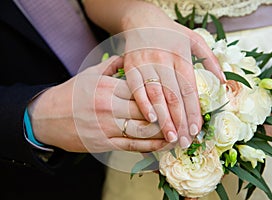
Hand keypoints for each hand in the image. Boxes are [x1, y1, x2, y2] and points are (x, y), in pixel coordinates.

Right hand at [28, 56, 167, 152]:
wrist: (47, 117)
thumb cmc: (71, 94)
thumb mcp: (90, 74)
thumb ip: (113, 66)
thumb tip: (130, 56)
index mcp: (107, 88)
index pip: (141, 92)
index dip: (161, 95)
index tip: (176, 97)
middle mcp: (108, 108)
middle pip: (145, 112)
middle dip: (167, 115)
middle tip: (184, 117)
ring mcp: (106, 128)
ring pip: (141, 132)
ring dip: (162, 133)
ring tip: (178, 132)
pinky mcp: (103, 144)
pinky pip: (131, 146)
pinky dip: (149, 147)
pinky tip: (162, 144)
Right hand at [122, 5, 224, 147]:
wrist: (142, 20)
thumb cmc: (171, 32)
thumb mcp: (195, 40)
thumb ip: (210, 60)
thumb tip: (223, 82)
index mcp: (181, 56)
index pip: (189, 89)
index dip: (193, 111)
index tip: (196, 130)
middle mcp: (164, 61)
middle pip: (174, 96)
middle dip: (180, 121)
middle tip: (183, 142)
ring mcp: (146, 63)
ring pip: (157, 95)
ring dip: (164, 118)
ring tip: (170, 137)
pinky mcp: (131, 66)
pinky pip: (136, 88)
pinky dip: (143, 104)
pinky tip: (150, 119)